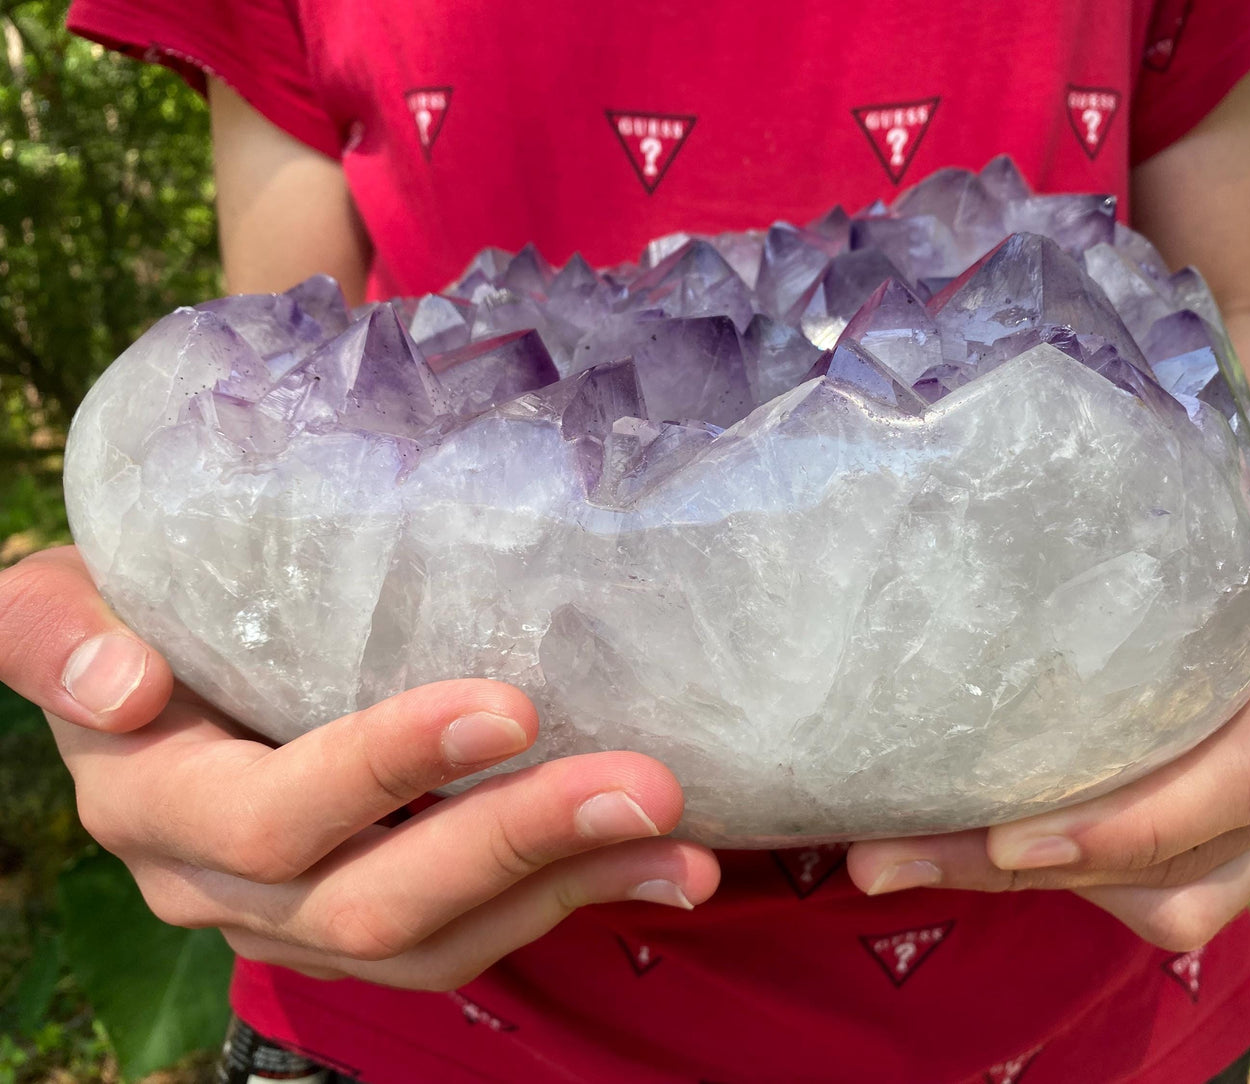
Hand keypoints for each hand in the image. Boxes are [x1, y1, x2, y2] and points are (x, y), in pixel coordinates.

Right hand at [3, 549, 717, 989]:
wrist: (143, 683)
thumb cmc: (123, 621)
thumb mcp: (59, 604)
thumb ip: (53, 633)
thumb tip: (122, 684)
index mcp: (156, 806)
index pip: (276, 813)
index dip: (388, 770)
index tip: (512, 706)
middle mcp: (224, 887)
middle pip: (377, 894)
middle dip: (518, 838)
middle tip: (646, 783)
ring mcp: (301, 919)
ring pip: (440, 939)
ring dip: (571, 890)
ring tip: (683, 848)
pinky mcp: (367, 926)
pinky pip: (470, 939)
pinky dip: (571, 902)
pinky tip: (660, 867)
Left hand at [848, 413, 1249, 951]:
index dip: (1140, 821)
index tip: (1016, 838)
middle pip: (1171, 855)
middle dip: (1033, 866)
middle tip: (893, 854)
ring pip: (1139, 888)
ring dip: (1006, 884)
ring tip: (886, 857)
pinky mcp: (1209, 831)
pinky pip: (1130, 890)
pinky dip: (1035, 880)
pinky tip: (940, 846)